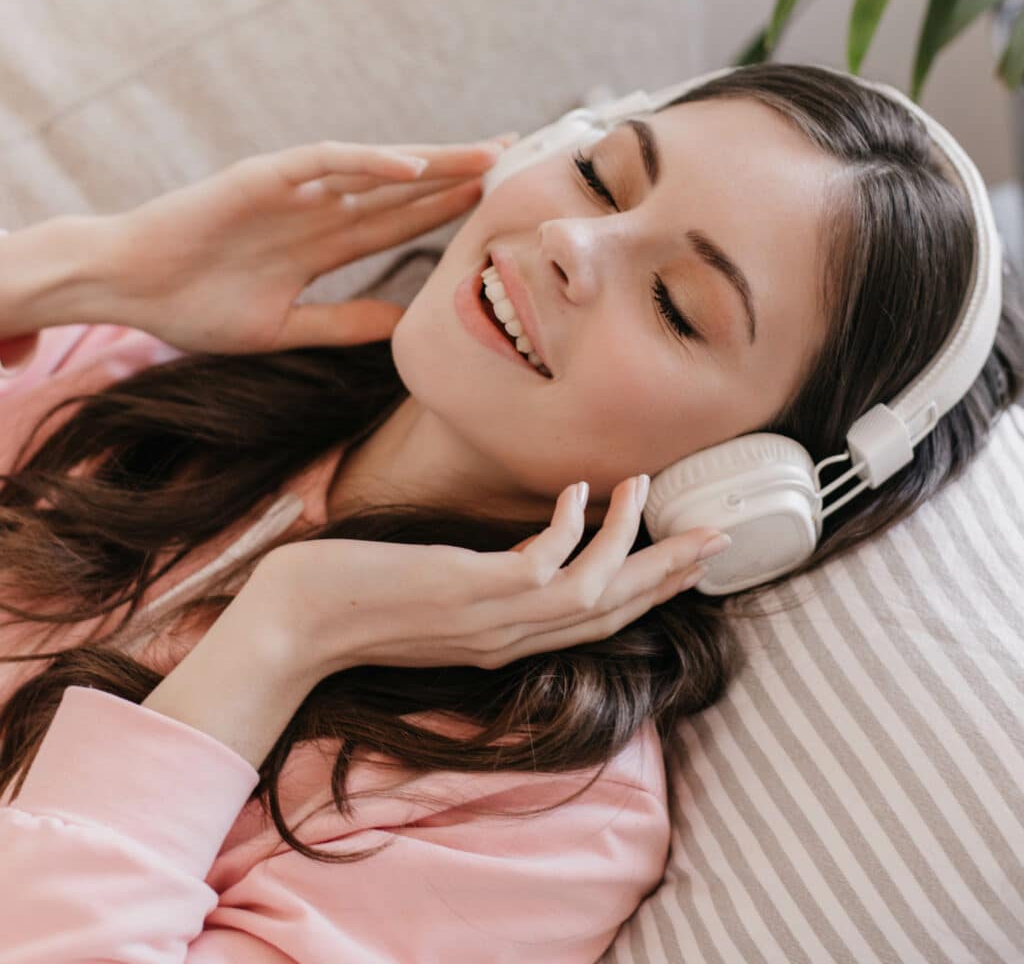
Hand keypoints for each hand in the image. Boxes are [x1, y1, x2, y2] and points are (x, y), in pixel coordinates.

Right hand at [95, 136, 514, 354]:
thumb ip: (342, 323)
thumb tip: (400, 327)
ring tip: (487, 154)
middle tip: (515, 165)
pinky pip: (321, 163)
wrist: (128, 289)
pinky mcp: (260, 179)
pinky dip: (364, 162)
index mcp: (321, 246)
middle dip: (456, 177)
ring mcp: (292, 192)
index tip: (494, 211)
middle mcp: (316, 212)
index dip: (445, 214)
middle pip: (400, 191)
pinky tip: (411, 165)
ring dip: (430, 161)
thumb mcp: (285, 328)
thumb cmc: (195, 309)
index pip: (397, 225)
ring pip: (374, 169)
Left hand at [220, 476, 724, 679]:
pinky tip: (582, 487)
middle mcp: (512, 636)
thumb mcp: (436, 594)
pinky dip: (573, 525)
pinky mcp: (467, 591)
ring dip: (629, 537)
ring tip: (647, 484)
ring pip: (592, 587)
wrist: (291, 624)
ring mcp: (492, 618)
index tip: (689, 558)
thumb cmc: (358, 601)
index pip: (598, 618)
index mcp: (509, 639)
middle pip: (614, 608)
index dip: (650, 590)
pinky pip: (543, 561)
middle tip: (719, 534)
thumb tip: (518, 551)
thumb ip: (482, 583)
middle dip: (670, 572)